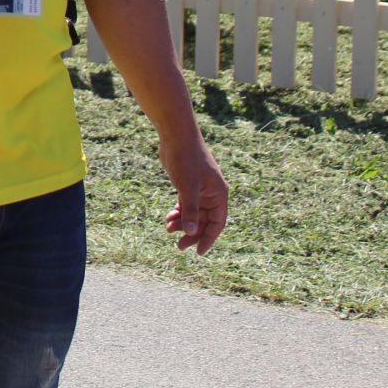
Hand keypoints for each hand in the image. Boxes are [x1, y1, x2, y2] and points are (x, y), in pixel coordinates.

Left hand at [160, 133, 228, 254]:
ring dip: (183, 223)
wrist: (176, 136)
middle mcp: (212, 193)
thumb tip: (191, 232)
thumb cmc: (186, 159)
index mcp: (218, 194)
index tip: (199, 252)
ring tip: (168, 230)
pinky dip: (178, 212)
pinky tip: (169, 218)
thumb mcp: (188, 187)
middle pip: (204, 221)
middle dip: (192, 233)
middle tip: (179, 246)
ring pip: (193, 213)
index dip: (209, 238)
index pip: (217, 223)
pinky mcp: (187, 184)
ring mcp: (199, 189)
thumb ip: (190, 210)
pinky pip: (186, 204)